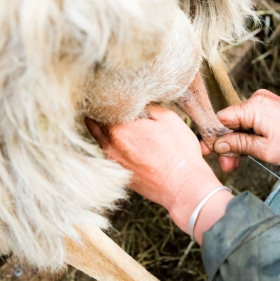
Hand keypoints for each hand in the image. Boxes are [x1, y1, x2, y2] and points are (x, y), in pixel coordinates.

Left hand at [85, 105, 231, 240]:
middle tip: (109, 105)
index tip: (108, 94)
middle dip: (101, 114)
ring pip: (101, 140)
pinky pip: (110, 154)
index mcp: (119, 128)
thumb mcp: (168, 118)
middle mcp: (110, 146)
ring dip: (105, 130)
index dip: (105, 99)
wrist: (184, 186)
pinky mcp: (120, 174)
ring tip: (116, 122)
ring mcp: (113, 163)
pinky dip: (113, 146)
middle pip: (95, 124)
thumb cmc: (179, 152)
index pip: (100, 107)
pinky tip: (126, 142)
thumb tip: (137, 104)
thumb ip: (147, 107)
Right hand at [205, 90, 279, 169]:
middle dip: (227, 144)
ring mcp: (264, 102)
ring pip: (240, 123)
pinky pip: (250, 121)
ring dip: (237, 142)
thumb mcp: (264, 149)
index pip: (222, 119)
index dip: (213, 137)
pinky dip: (247, 135)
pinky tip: (247, 150)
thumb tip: (218, 145)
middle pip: (230, 122)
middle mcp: (256, 99)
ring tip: (237, 162)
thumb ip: (238, 145)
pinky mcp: (269, 107)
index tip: (208, 152)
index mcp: (253, 107)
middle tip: (228, 166)